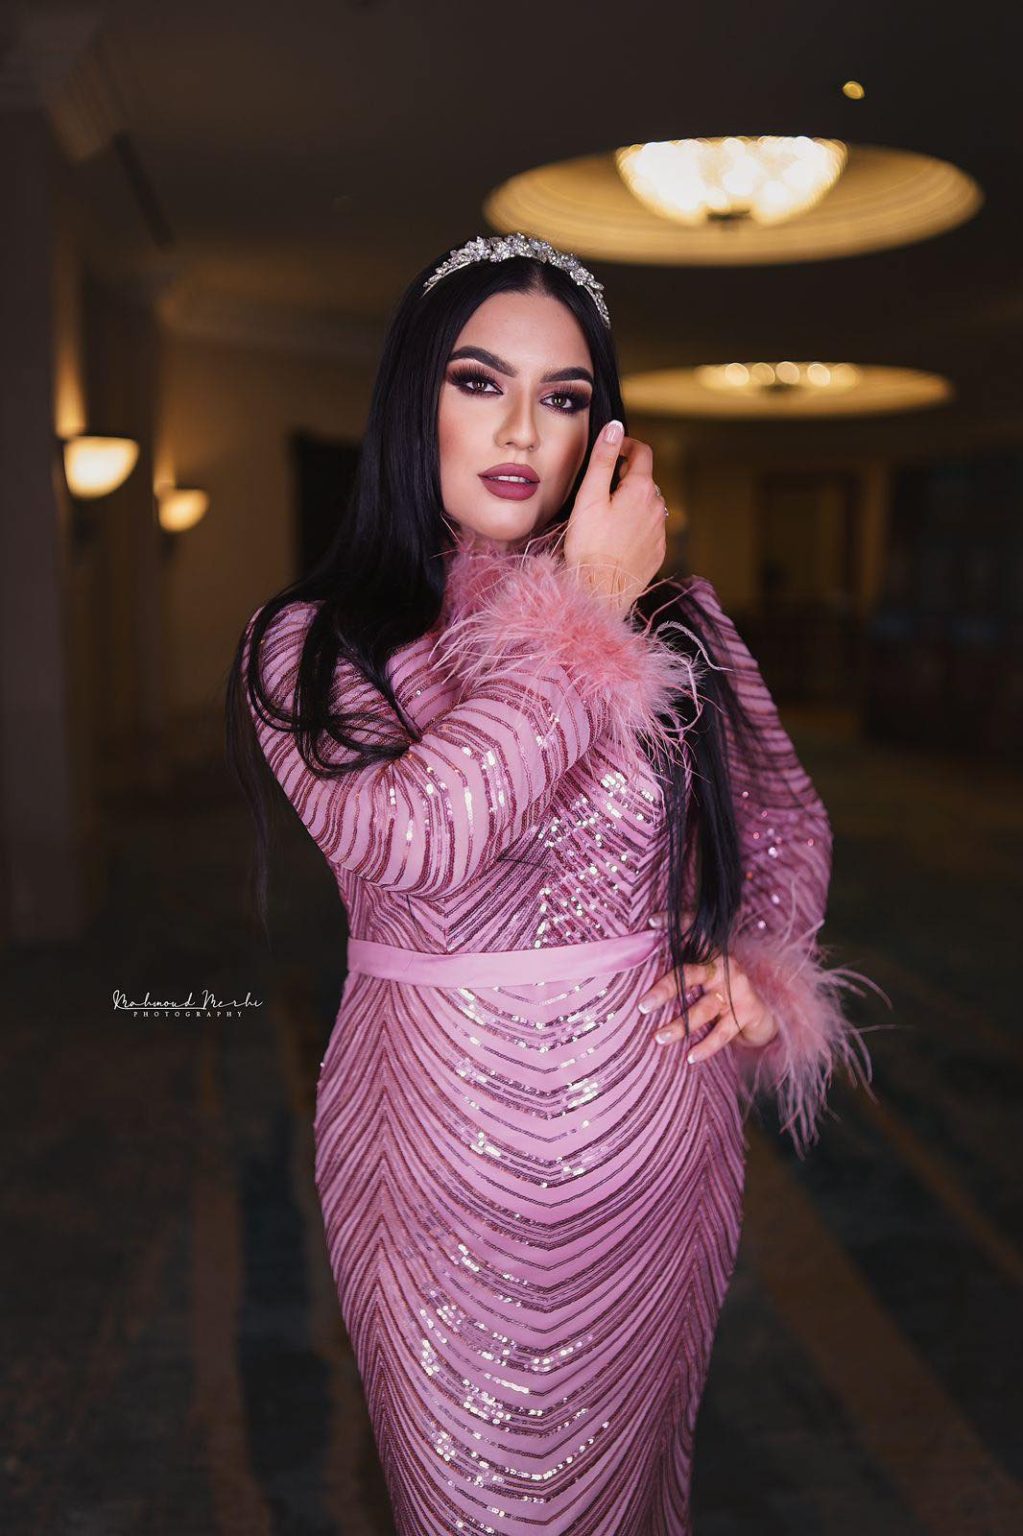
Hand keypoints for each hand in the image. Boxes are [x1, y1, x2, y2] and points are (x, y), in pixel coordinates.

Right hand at [563, 420, 666, 613]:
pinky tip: (617, 537)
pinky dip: (636, 525)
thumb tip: (615, 428)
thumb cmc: (590, 545)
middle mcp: (657, 507)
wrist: (601, 591)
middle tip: (602, 488)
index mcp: (641, 489)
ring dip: (633, 502)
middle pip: (646, 479)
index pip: (643, 453)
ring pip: (649, 505)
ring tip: (608, 516)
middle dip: (627, 477)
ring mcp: (660, 531)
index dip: (627, 445)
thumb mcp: (590, 496)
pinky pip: (650, 529)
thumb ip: (603, 459)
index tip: (613, 451)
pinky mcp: (657, 552)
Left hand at [640, 909, 779, 1063]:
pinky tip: (689, 1057)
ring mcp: (736, 990)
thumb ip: (683, 964)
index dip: (674, 924)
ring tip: (658, 1038)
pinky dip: (705, 1047)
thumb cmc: (720, 990)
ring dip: (680, 1026)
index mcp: (709, 954)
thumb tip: (645, 953)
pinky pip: (722, 1034)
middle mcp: (723, 968)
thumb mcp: (704, 973)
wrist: (761, 1011)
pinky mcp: (746, 1013)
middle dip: (665, 989)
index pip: (693, 933)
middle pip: (691, 974)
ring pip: (703, 1009)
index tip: (652, 920)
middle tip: (643, 1005)